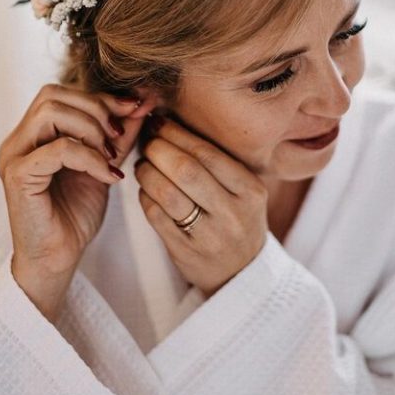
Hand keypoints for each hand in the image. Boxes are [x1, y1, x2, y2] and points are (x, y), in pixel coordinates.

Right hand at [0, 83, 156, 319]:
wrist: (58, 259)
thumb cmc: (75, 215)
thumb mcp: (103, 165)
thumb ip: (117, 135)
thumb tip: (143, 102)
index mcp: (33, 134)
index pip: (62, 94)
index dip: (100, 98)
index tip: (135, 110)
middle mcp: (18, 140)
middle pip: (52, 95)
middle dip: (95, 109)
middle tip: (118, 138)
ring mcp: (14, 156)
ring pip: (51, 113)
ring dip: (90, 130)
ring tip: (110, 156)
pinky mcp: (18, 176)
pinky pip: (57, 149)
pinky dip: (88, 157)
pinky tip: (107, 175)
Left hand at [134, 115, 268, 298]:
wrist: (242, 273)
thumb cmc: (236, 219)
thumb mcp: (243, 190)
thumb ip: (215, 161)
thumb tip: (170, 122)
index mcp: (251, 190)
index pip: (208, 152)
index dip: (177, 134)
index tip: (160, 123)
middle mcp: (233, 213)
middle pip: (186, 170)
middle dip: (159, 149)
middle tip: (147, 141)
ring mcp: (210, 236)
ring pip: (167, 193)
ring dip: (147, 172)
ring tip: (143, 164)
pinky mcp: (186, 253)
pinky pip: (156, 216)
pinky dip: (145, 196)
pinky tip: (146, 189)